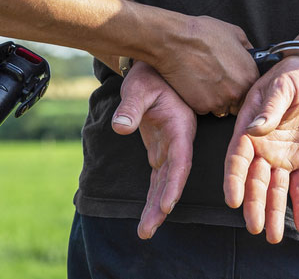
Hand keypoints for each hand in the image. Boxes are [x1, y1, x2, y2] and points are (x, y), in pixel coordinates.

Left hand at [111, 61, 196, 238]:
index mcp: (179, 126)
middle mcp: (178, 141)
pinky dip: (152, 195)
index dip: (173, 184)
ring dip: (155, 207)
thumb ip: (131, 106)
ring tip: (144, 232)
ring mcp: (170, 146)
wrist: (155, 66)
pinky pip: (158, 177)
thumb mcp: (139, 86)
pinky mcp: (160, 148)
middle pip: (173, 178)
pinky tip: (147, 214)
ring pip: (164, 182)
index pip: (179, 161)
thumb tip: (119, 127)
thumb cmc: (149, 74)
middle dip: (161, 206)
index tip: (165, 206)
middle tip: (147, 231)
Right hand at [152, 15, 258, 116]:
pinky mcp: (201, 107)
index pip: (252, 89)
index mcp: (249, 75)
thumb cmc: (203, 34)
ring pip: (221, 108)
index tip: (233, 79)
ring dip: (215, 99)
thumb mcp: (235, 33)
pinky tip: (194, 84)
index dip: (242, 84)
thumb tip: (250, 54)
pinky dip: (200, 100)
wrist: (175, 41)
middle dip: (230, 94)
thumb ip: (247, 49)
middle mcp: (237, 92)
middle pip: (238, 102)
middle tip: (217, 79)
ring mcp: (219, 102)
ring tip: (204, 80)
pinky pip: (204, 109)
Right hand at [223, 56, 298, 243]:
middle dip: (254, 205)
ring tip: (274, 237)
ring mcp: (282, 156)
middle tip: (254, 227)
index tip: (232, 201)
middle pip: (255, 181)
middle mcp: (262, 148)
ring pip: (276, 190)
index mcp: (249, 130)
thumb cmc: (293, 75)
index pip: (237, 159)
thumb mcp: (282, 87)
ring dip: (275, 212)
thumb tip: (255, 128)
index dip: (234, 180)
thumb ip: (270, 108)